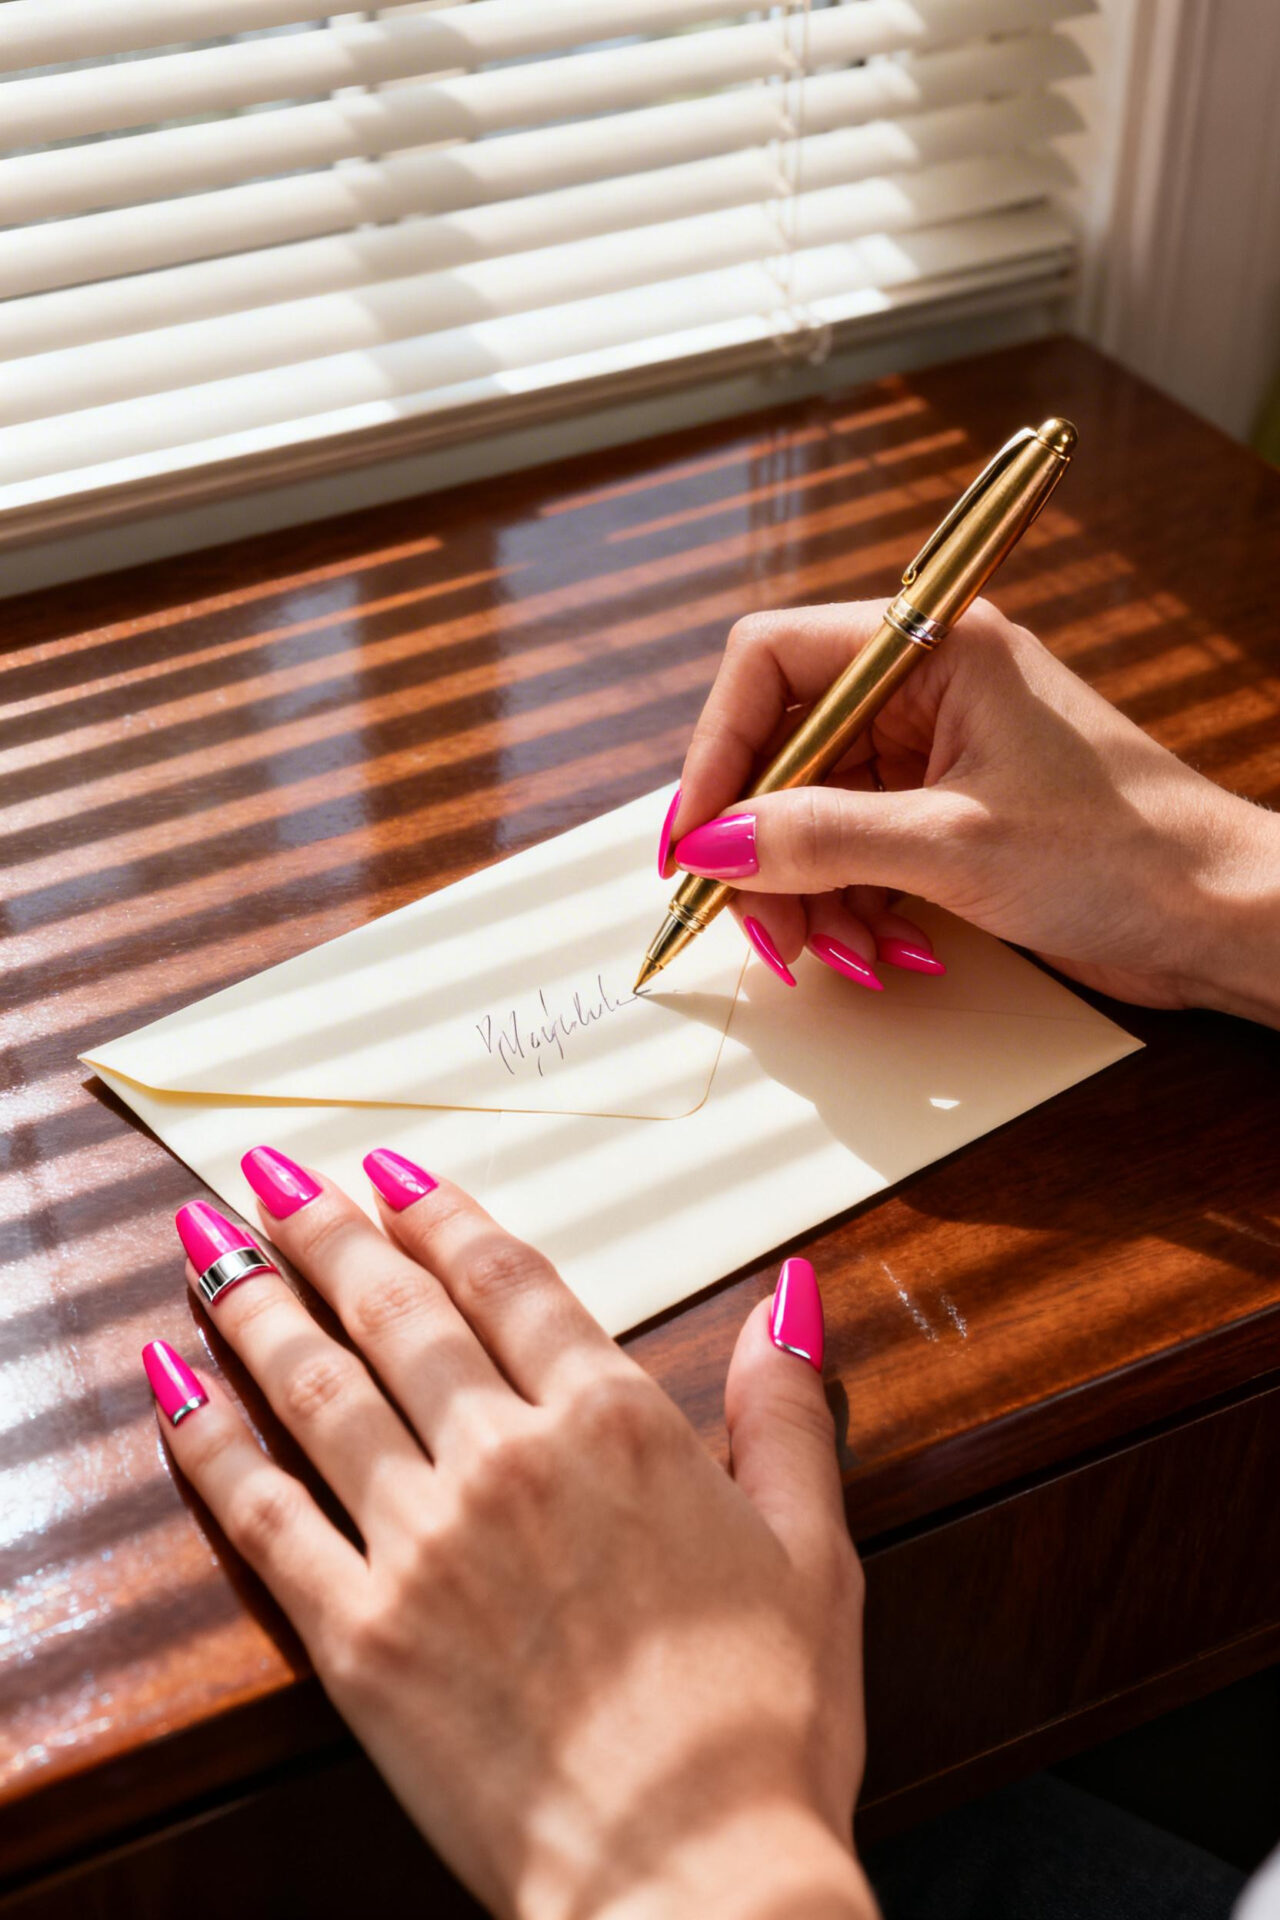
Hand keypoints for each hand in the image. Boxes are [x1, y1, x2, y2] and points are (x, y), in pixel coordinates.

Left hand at [146, 1158, 873, 1919]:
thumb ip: (787, 1414)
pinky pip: (266, 1513)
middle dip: (330, 1232)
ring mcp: (424, 1542)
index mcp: (617, 1426)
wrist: (692, 1877)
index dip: (446, 1216)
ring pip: (318, 1387)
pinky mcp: (360, 1635)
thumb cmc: (763, 1724)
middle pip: (398, 1310)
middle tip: (278, 1178)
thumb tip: (790, 1304)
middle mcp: (508, 1458)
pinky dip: (212, 1441)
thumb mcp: (815, 1550)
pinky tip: (177, 1386)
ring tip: (213, 1246)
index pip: (509, 1281)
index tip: (399, 1176)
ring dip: (258, 1303)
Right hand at [665, 600, 1279, 1022]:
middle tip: (762, 929)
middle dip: (762, 848)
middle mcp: (923, 688)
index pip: (769, 663)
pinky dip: (850, 908)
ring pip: (811, 814)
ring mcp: (933, 754)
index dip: (716, 750)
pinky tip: (885, 953)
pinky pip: (854, 853)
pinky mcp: (944, 815)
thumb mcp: (954, 844)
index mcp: (932, 647)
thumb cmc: (1124, 853)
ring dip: (808, 894)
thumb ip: (821, 836)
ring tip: (844, 956)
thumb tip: (711, 845)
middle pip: (782, 753)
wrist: (1221, 917)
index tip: (694, 841)